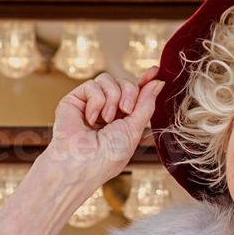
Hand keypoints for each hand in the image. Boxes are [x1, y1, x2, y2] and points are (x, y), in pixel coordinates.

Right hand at [46, 66, 164, 189]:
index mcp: (123, 118)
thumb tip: (158, 82)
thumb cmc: (108, 155)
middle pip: (125, 82)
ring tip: (106, 119)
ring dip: (112, 98)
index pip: (135, 93)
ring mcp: (90, 103)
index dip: (145, 81)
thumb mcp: (134, 129)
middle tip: (125, 111)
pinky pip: (92, 85)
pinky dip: (96, 101)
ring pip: (108, 79)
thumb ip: (146, 104)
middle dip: (129, 93)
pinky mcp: (75, 100)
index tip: (155, 71)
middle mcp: (107, 109)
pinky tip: (90, 119)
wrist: (82, 164)